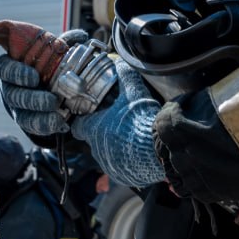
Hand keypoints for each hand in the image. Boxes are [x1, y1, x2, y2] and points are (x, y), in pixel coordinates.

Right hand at [0, 29, 88, 136]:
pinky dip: (47, 125)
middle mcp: (10, 86)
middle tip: (52, 99)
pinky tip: (61, 123)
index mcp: (12, 66)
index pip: (2, 68)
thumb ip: (63, 43)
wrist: (55, 88)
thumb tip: (80, 37)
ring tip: (58, 113)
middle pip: (12, 94)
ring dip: (40, 115)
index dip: (14, 73)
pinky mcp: (26, 120)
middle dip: (32, 98)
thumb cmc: (49, 64)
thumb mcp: (54, 51)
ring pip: (21, 113)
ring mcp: (16, 106)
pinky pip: (31, 126)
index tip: (33, 77)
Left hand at [69, 58, 164, 187]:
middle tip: (119, 125)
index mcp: (94, 130)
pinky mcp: (121, 176)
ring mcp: (108, 165)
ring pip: (107, 155)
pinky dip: (126, 161)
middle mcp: (97, 150)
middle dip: (104, 133)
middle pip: (94, 140)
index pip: (78, 127)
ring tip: (131, 139)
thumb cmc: (142, 120)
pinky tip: (137, 152)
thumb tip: (120, 62)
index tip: (91, 117)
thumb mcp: (134, 92)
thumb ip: (124, 76)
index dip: (84, 121)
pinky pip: (120, 168)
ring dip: (115, 147)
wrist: (159, 147)